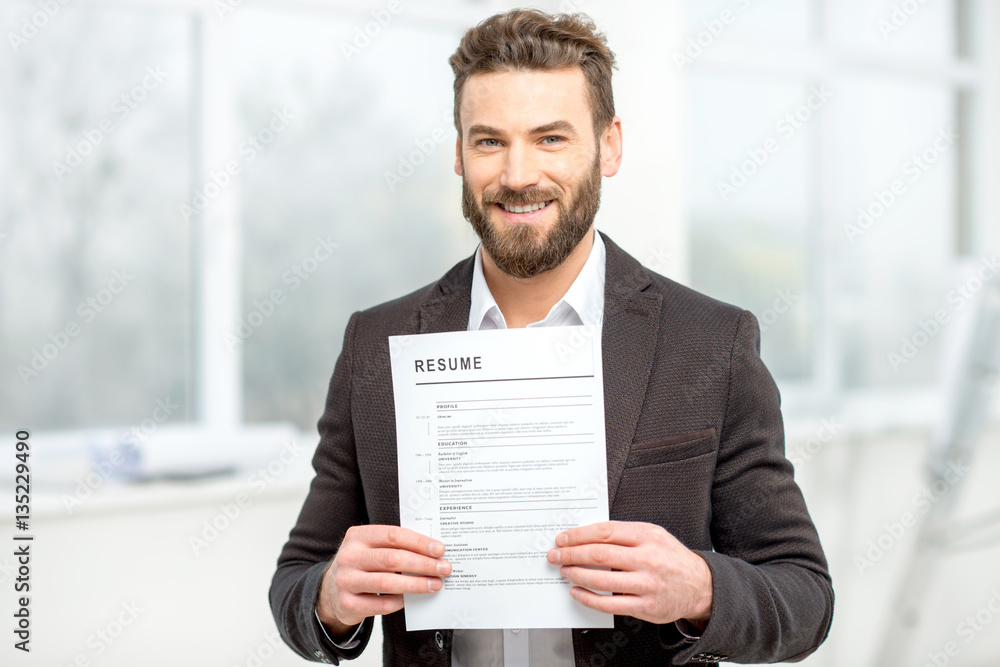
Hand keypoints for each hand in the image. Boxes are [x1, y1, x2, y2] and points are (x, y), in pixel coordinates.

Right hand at [317, 525, 450, 634]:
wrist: (331, 590)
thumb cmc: (362, 564)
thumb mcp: (372, 548)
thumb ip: (396, 546)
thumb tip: (433, 552)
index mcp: (358, 536)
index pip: (394, 535)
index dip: (419, 542)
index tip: (440, 550)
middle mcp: (349, 557)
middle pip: (393, 559)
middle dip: (423, 564)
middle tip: (444, 569)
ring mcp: (346, 581)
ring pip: (387, 583)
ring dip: (416, 584)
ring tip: (435, 584)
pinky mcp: (347, 604)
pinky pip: (381, 604)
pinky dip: (400, 602)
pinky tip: (412, 599)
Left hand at [546, 521, 711, 627]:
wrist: (700, 585)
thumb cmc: (670, 557)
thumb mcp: (653, 534)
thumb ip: (624, 533)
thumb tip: (585, 535)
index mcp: (647, 536)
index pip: (604, 532)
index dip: (578, 535)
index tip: (563, 539)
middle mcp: (648, 558)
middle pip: (599, 554)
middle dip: (571, 554)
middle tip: (556, 555)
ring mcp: (647, 584)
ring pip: (602, 580)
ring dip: (576, 575)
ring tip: (564, 571)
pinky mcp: (646, 606)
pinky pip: (610, 604)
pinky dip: (588, 598)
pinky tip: (577, 591)